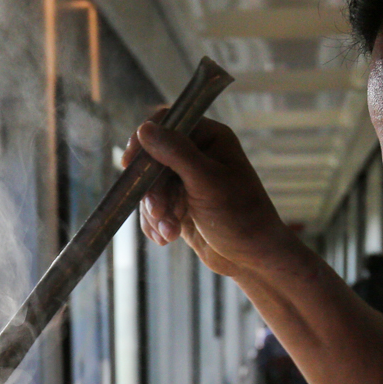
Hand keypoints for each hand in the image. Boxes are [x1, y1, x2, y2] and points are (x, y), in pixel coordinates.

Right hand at [128, 112, 308, 281]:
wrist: (252, 258)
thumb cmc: (241, 216)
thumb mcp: (207, 181)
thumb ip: (176, 153)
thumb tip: (145, 129)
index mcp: (210, 138)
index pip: (167, 125)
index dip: (145, 142)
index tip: (130, 163)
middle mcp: (197, 155)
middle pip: (153, 160)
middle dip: (153, 190)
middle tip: (159, 211)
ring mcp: (187, 181)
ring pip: (151, 187)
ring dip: (155, 211)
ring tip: (170, 232)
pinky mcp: (180, 205)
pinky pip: (154, 208)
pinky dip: (156, 223)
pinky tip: (167, 237)